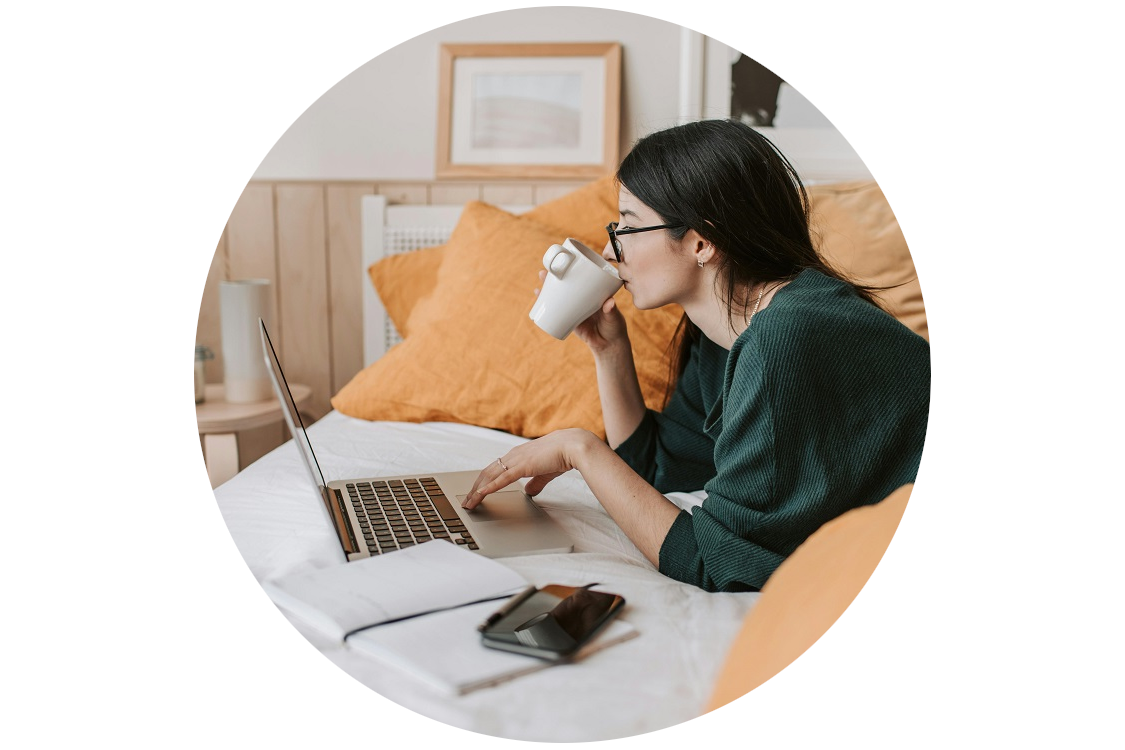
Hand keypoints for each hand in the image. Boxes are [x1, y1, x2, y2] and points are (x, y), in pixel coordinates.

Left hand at [462, 429, 594, 509]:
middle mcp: (513, 456)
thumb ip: (536, 482)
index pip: (494, 469)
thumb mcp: (545, 472)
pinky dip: (490, 487)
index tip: (475, 493)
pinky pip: (502, 479)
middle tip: (466, 502)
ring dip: (477, 490)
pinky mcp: (522, 466)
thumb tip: (529, 492)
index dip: (483, 482)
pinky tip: (481, 494)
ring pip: (490, 476)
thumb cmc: (562, 455)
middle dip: (474, 488)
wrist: (573, 446)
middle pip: (487, 473)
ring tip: (469, 503)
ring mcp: (516, 460)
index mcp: (518, 455)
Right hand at [534, 270, 628, 354]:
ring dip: (547, 290)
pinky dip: (547, 307)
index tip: (561, 262)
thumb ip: (612, 310)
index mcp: (593, 292)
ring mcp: (574, 308)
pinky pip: (557, 312)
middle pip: (566, 284)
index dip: (570, 269)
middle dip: (553, 278)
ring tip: (539, 287)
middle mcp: (582, 298)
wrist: (609, 345)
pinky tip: (539, 301)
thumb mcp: (614, 317)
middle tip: (543, 273)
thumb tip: (609, 303)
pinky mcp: (570, 320)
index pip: (580, 277)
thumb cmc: (615, 327)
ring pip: (559, 296)